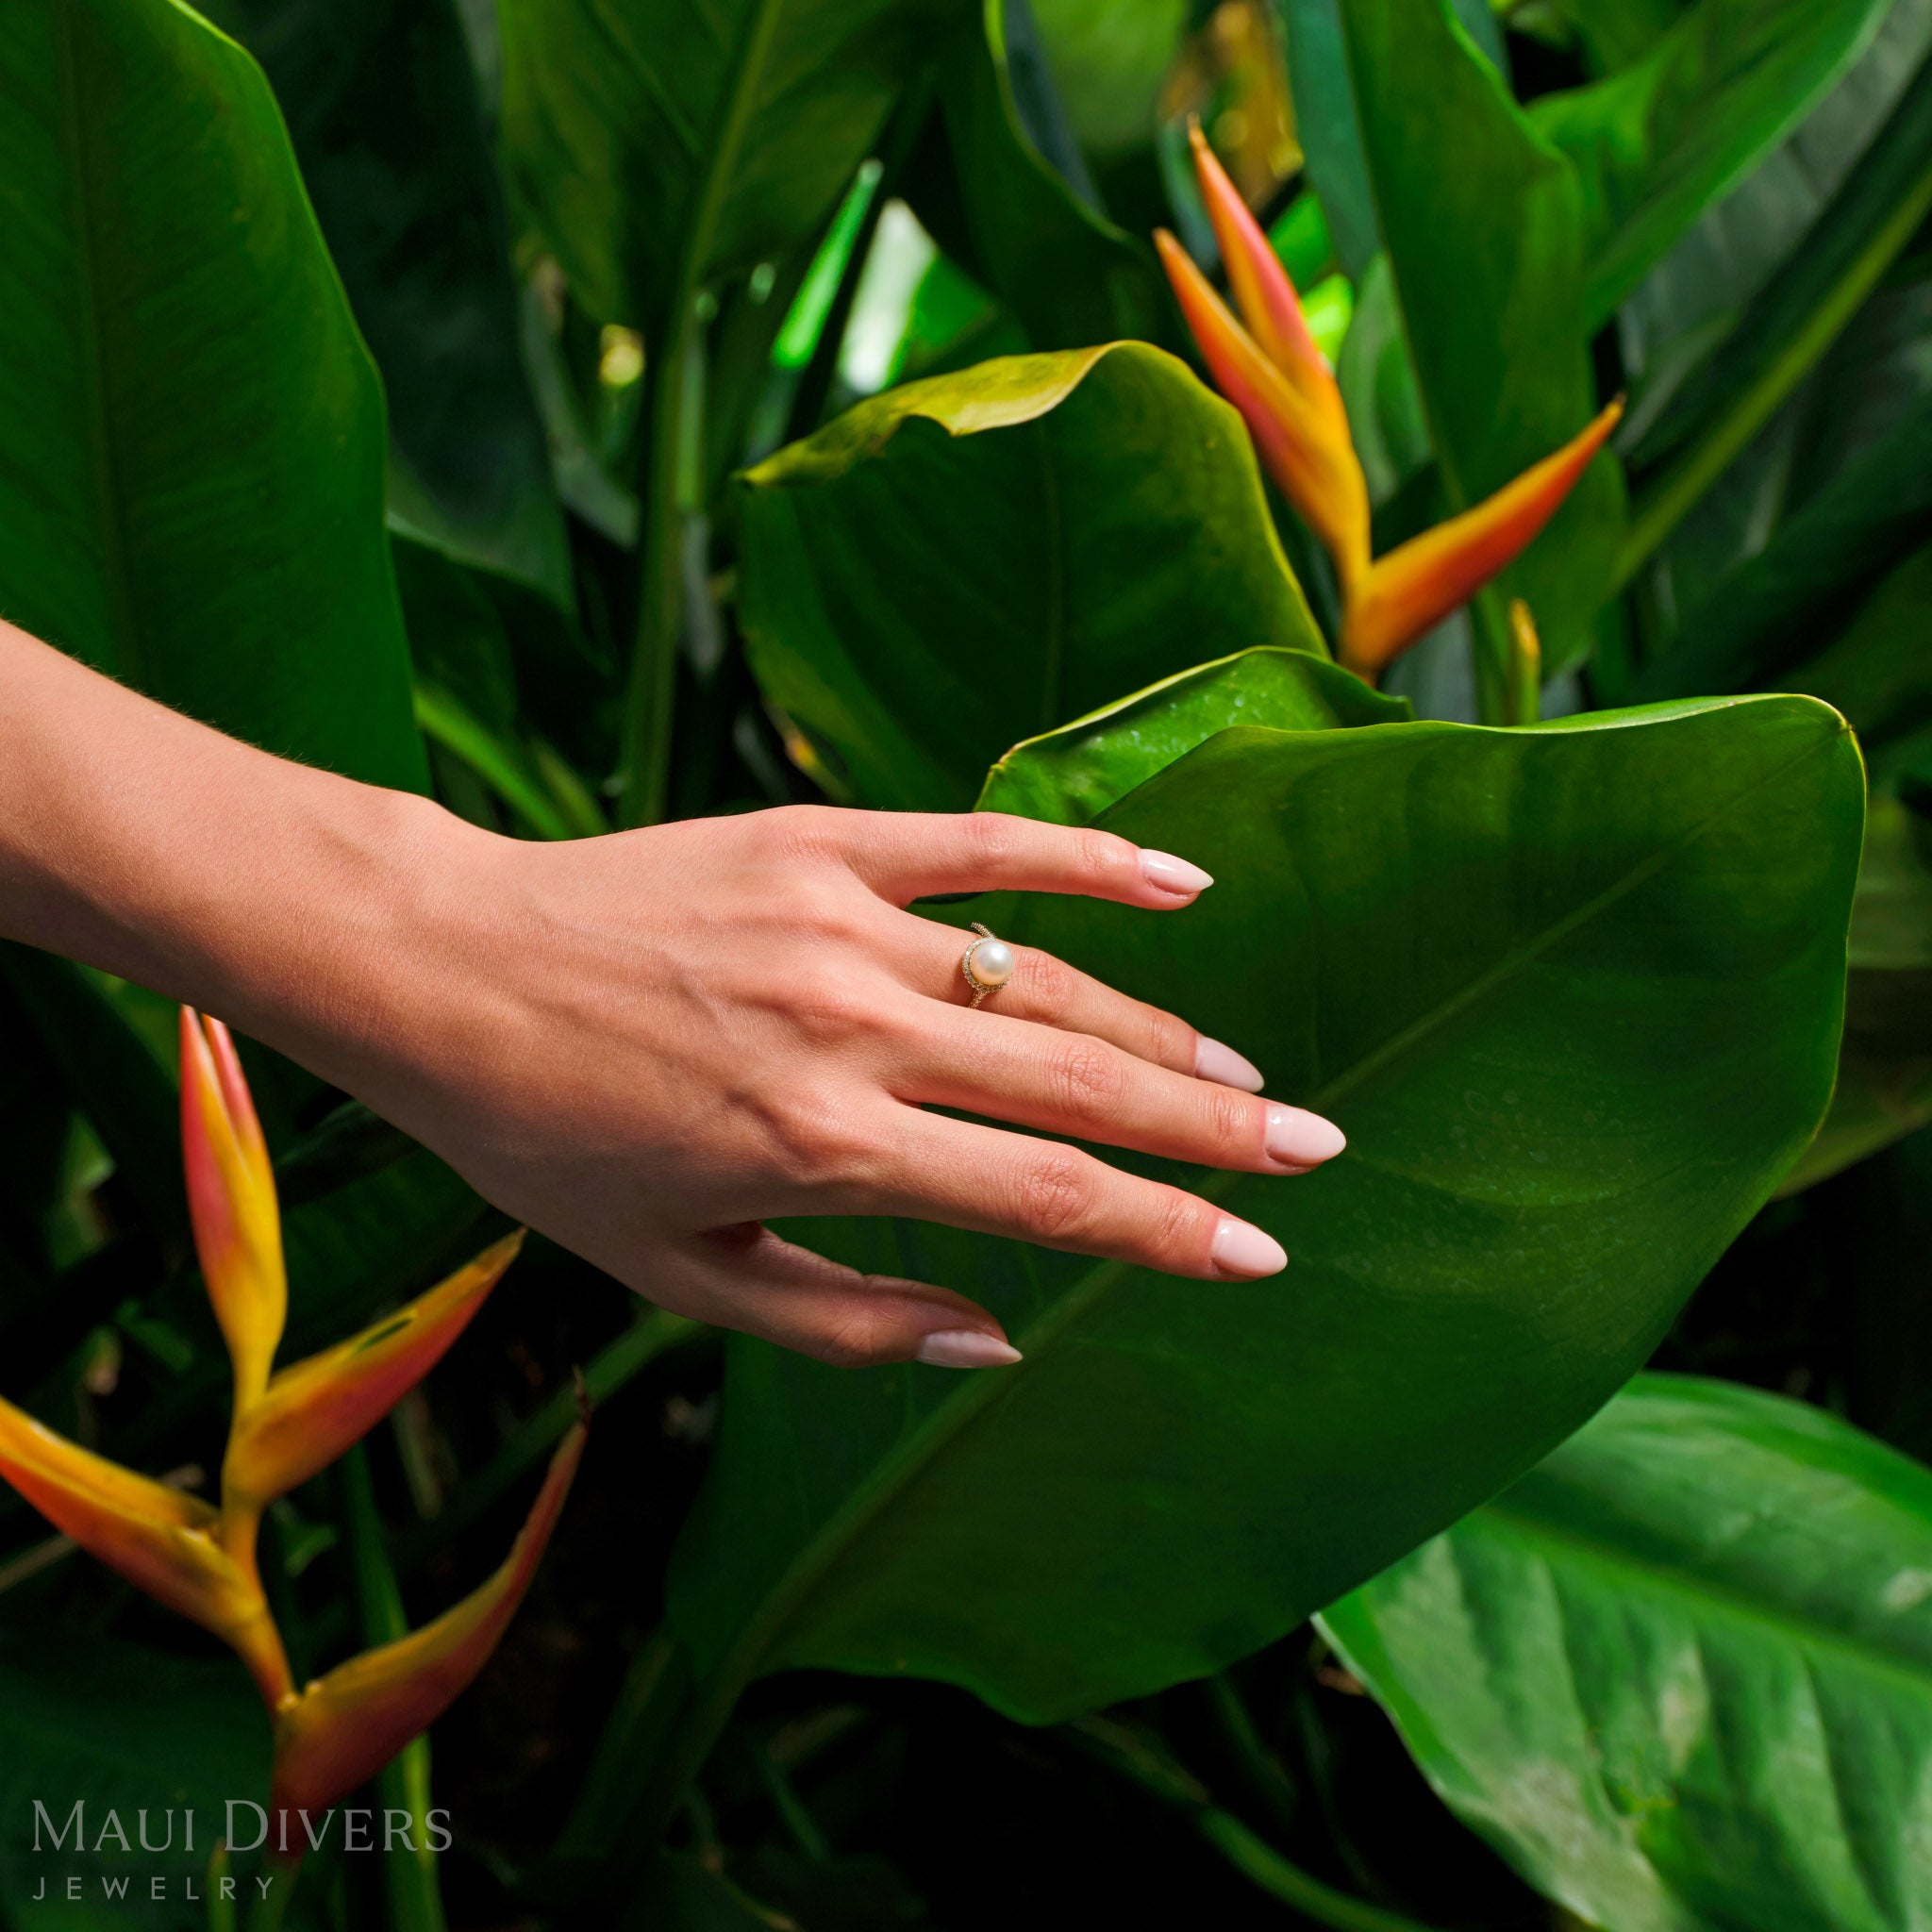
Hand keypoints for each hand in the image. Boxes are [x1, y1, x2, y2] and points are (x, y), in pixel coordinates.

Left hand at [342, 805, 1345, 1367]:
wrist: (446, 972)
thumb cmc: (552, 1140)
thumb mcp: (678, 1274)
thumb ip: (846, 1323)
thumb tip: (999, 1343)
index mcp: (822, 1152)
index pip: (1045, 1200)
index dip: (1165, 1233)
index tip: (1258, 1255)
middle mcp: (852, 1035)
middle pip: (1080, 1086)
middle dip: (1213, 1131)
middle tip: (1317, 1148)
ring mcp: (842, 923)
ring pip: (1048, 978)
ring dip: (1163, 1029)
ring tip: (1247, 1073)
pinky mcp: (819, 840)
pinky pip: (982, 844)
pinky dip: (1088, 862)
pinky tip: (1184, 886)